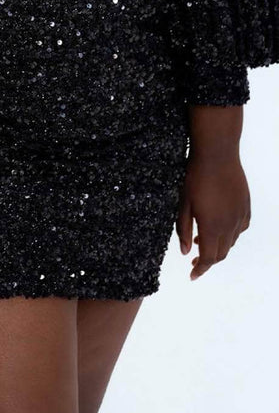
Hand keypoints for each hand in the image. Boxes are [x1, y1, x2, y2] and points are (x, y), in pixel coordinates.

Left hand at [176, 151, 250, 280]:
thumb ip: (183, 229)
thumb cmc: (196, 177)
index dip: (200, 269)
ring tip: (202, 241)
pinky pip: (241, 228)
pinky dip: (231, 234)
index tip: (192, 275)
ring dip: (218, 247)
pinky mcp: (245, 206)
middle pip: (221, 253)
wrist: (217, 154)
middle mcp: (230, 226)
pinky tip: (222, 228)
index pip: (208, 258)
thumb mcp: (184, 204)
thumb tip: (184, 251)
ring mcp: (240, 215)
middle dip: (208, 261)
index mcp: (212, 227)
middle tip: (194, 260)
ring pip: (231, 242)